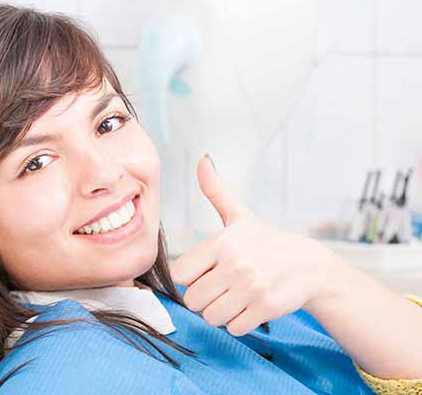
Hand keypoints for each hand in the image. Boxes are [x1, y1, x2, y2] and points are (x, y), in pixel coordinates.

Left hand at [169, 154, 342, 335]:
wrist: (308, 265)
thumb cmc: (266, 241)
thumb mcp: (239, 216)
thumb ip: (216, 191)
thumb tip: (203, 159)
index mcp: (222, 242)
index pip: (181, 274)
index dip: (191, 276)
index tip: (206, 271)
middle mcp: (235, 264)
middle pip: (193, 300)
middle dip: (205, 297)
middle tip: (222, 286)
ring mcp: (251, 288)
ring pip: (211, 317)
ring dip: (220, 311)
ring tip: (236, 296)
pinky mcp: (265, 308)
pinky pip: (233, 328)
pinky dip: (238, 322)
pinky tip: (249, 306)